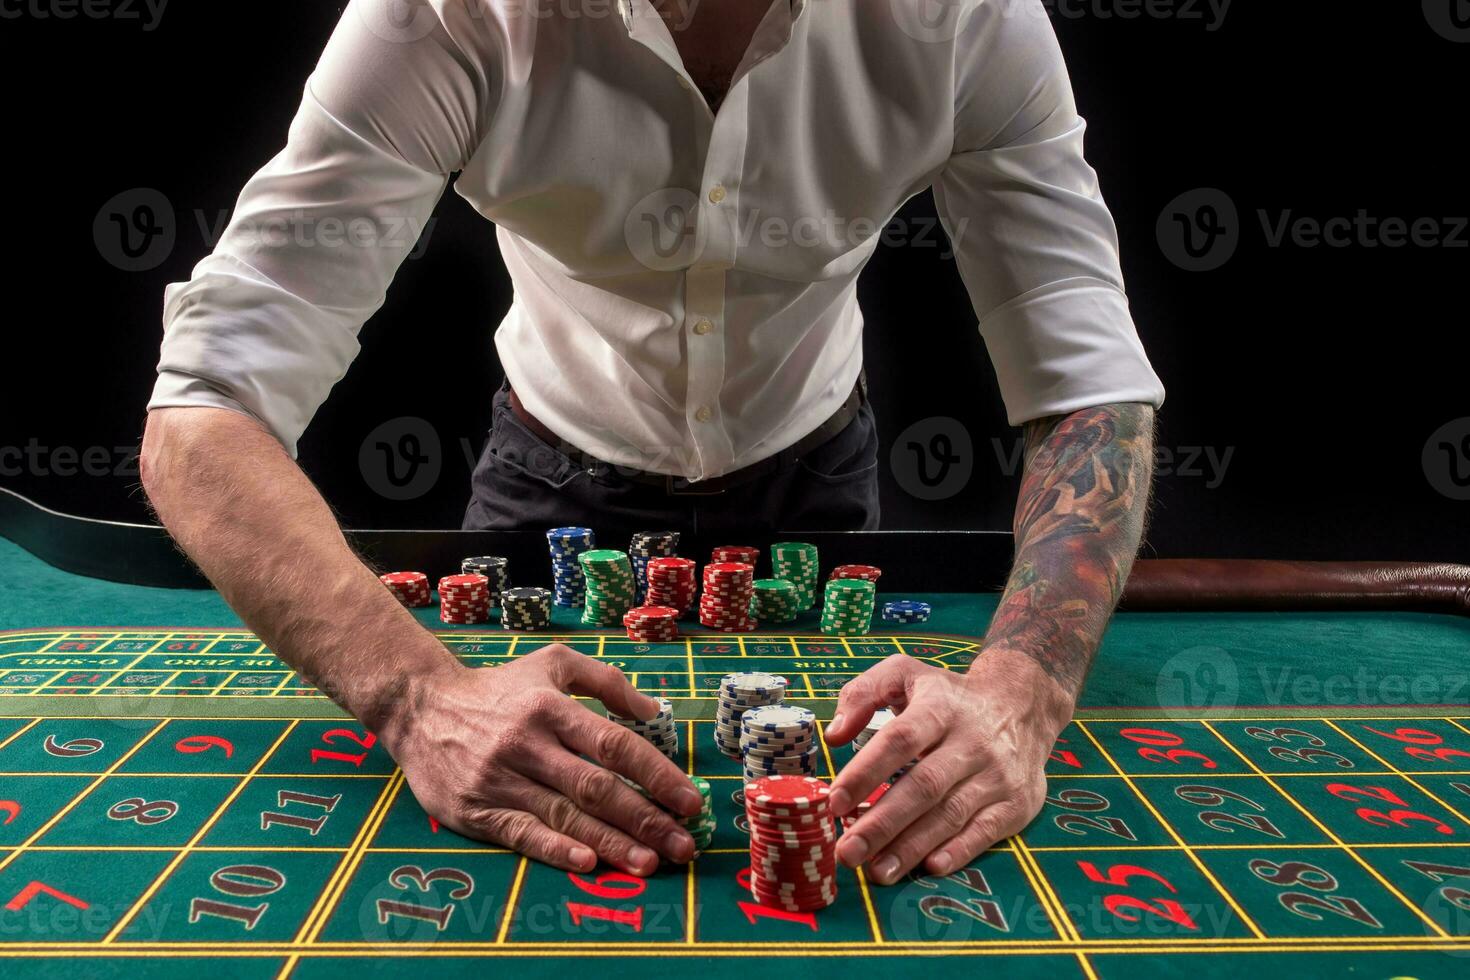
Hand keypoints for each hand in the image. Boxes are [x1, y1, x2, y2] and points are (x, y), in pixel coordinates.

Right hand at [380, 643, 703, 875]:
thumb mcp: (552, 665)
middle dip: (645, 818)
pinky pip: (522, 834)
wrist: (420, 707)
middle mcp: (527, 744)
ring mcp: (500, 780)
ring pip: (564, 816)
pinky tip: (588, 864)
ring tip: (650, 863)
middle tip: (683, 845)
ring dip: (611, 843)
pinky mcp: (475, 810)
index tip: (689, 800)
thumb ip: (605, 680)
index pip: (614, 745)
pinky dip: (556, 850)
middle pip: (595, 787)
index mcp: (550, 708)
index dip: (656, 775)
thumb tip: (652, 711)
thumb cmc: (499, 688)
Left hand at [824, 650, 1071, 884]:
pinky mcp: (1017, 803)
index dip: (866, 772)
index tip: (835, 802)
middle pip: (923, 786)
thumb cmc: (948, 697)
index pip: (899, 740)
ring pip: (951, 814)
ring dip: (912, 847)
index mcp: (939, 708)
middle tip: (848, 851)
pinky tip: (930, 868)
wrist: (1023, 705)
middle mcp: (972, 742)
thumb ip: (863, 693)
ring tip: (877, 871)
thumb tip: (834, 735)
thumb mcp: (905, 674)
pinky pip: (986, 831)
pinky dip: (959, 851)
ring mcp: (997, 775)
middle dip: (882, 823)